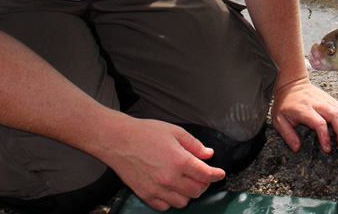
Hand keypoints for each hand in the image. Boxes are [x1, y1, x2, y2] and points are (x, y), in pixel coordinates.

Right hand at [99, 117, 224, 211]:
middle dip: (204, 184)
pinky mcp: (145, 194)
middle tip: (202, 175)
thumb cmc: (145, 133)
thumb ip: (194, 145)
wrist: (118, 140)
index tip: (220, 174)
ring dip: (188, 193)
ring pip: (182, 202)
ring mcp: (156, 189)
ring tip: (186, 181)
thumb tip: (208, 154)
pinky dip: (172, 200)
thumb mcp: (176, 132)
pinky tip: (171, 188)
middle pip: (197, 191)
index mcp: (179, 161)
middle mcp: (169, 178)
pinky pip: (164, 206)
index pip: (206, 175)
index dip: (216, 175)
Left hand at [271, 79, 337, 152]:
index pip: (319, 123)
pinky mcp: (330, 99)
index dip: (325, 137)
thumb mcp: (279, 120)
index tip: (327, 149)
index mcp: (304, 110)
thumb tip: (297, 148)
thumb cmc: (285, 104)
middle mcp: (317, 104)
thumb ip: (288, 135)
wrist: (291, 84)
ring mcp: (325, 100)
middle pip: (335, 116)